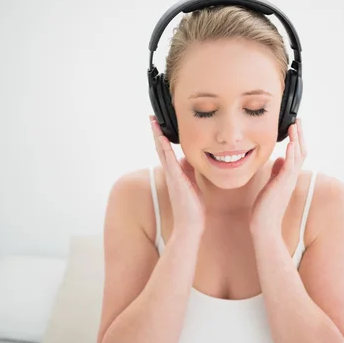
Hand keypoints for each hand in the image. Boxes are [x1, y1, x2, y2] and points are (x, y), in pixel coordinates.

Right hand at [150, 115, 205, 235]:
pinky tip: (163, 138)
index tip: (159, 124)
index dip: (162, 137)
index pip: (166, 151)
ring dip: (157, 136)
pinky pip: (169, 161)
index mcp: (174, 173)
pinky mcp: (176, 180)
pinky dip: (165, 148)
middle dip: (156, 132)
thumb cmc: (192, 207)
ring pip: (162, 151)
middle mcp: (170, 172)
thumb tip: (189, 160)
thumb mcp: (192, 184)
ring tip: (153, 122)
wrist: (189, 225)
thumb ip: (189, 171)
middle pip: (160, 148)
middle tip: (151, 117)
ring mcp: (172, 175)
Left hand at [250, 118, 306, 235]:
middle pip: (300, 152)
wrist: (264, 226)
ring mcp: (287, 181)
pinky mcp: (282, 186)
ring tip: (295, 126)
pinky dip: (291, 155)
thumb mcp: (271, 185)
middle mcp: (291, 177)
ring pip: (297, 157)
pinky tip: (290, 144)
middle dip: (300, 135)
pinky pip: (289, 168)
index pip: (296, 154)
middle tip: (298, 120)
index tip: (295, 125)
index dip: (297, 139)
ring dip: (296, 140)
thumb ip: (277, 172)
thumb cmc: (265, 208)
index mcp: (288, 176)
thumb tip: (279, 159)